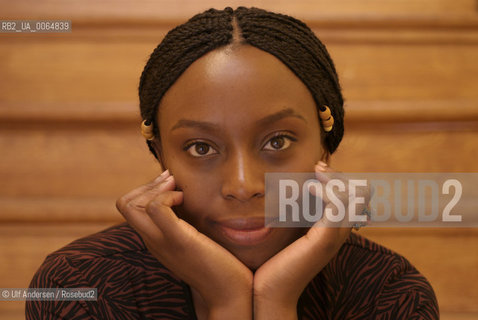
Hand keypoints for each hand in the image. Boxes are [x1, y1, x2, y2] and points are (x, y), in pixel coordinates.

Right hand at [116, 170, 252, 318]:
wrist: (228, 294)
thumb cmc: (218, 265)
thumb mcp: (194, 240)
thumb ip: (186, 225)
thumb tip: (188, 201)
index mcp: (155, 240)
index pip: (129, 208)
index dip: (145, 190)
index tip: (169, 185)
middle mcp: (153, 241)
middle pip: (124, 204)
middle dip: (146, 184)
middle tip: (171, 182)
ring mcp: (162, 241)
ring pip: (131, 205)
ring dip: (155, 188)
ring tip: (177, 190)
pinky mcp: (179, 240)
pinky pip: (156, 208)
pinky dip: (167, 196)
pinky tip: (184, 199)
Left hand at [253, 162, 370, 318]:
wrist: (270, 289)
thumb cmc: (276, 259)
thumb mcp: (292, 229)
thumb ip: (301, 212)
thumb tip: (299, 188)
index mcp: (336, 228)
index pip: (357, 195)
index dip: (341, 178)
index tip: (318, 169)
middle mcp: (342, 232)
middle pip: (361, 192)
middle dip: (340, 174)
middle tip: (318, 168)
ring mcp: (335, 236)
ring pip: (354, 196)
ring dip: (333, 179)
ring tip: (314, 175)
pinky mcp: (325, 239)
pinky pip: (338, 206)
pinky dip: (325, 190)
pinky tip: (308, 187)